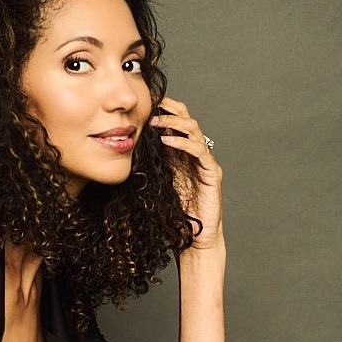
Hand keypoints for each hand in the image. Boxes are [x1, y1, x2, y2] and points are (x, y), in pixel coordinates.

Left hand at [150, 96, 223, 250]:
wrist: (195, 237)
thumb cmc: (176, 214)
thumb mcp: (157, 182)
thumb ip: (150, 165)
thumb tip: (130, 149)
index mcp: (181, 154)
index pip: (174, 124)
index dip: (162, 111)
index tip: (144, 104)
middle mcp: (195, 154)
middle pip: (186, 120)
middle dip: (170, 110)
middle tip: (151, 105)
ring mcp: (205, 162)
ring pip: (194, 130)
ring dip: (174, 123)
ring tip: (156, 122)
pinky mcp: (212, 172)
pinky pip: (199, 151)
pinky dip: (182, 143)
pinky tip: (167, 141)